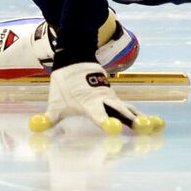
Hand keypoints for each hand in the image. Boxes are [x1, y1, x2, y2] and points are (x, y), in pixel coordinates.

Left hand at [34, 62, 149, 133]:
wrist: (76, 61)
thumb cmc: (65, 85)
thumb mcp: (55, 102)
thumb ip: (48, 117)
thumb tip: (33, 127)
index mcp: (89, 102)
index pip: (98, 114)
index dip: (104, 122)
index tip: (112, 130)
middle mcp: (104, 101)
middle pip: (121, 112)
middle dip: (134, 121)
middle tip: (146, 128)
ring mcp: (113, 99)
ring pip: (130, 110)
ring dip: (143, 118)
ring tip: (157, 126)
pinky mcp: (116, 99)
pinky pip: (130, 110)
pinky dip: (142, 116)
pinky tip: (154, 125)